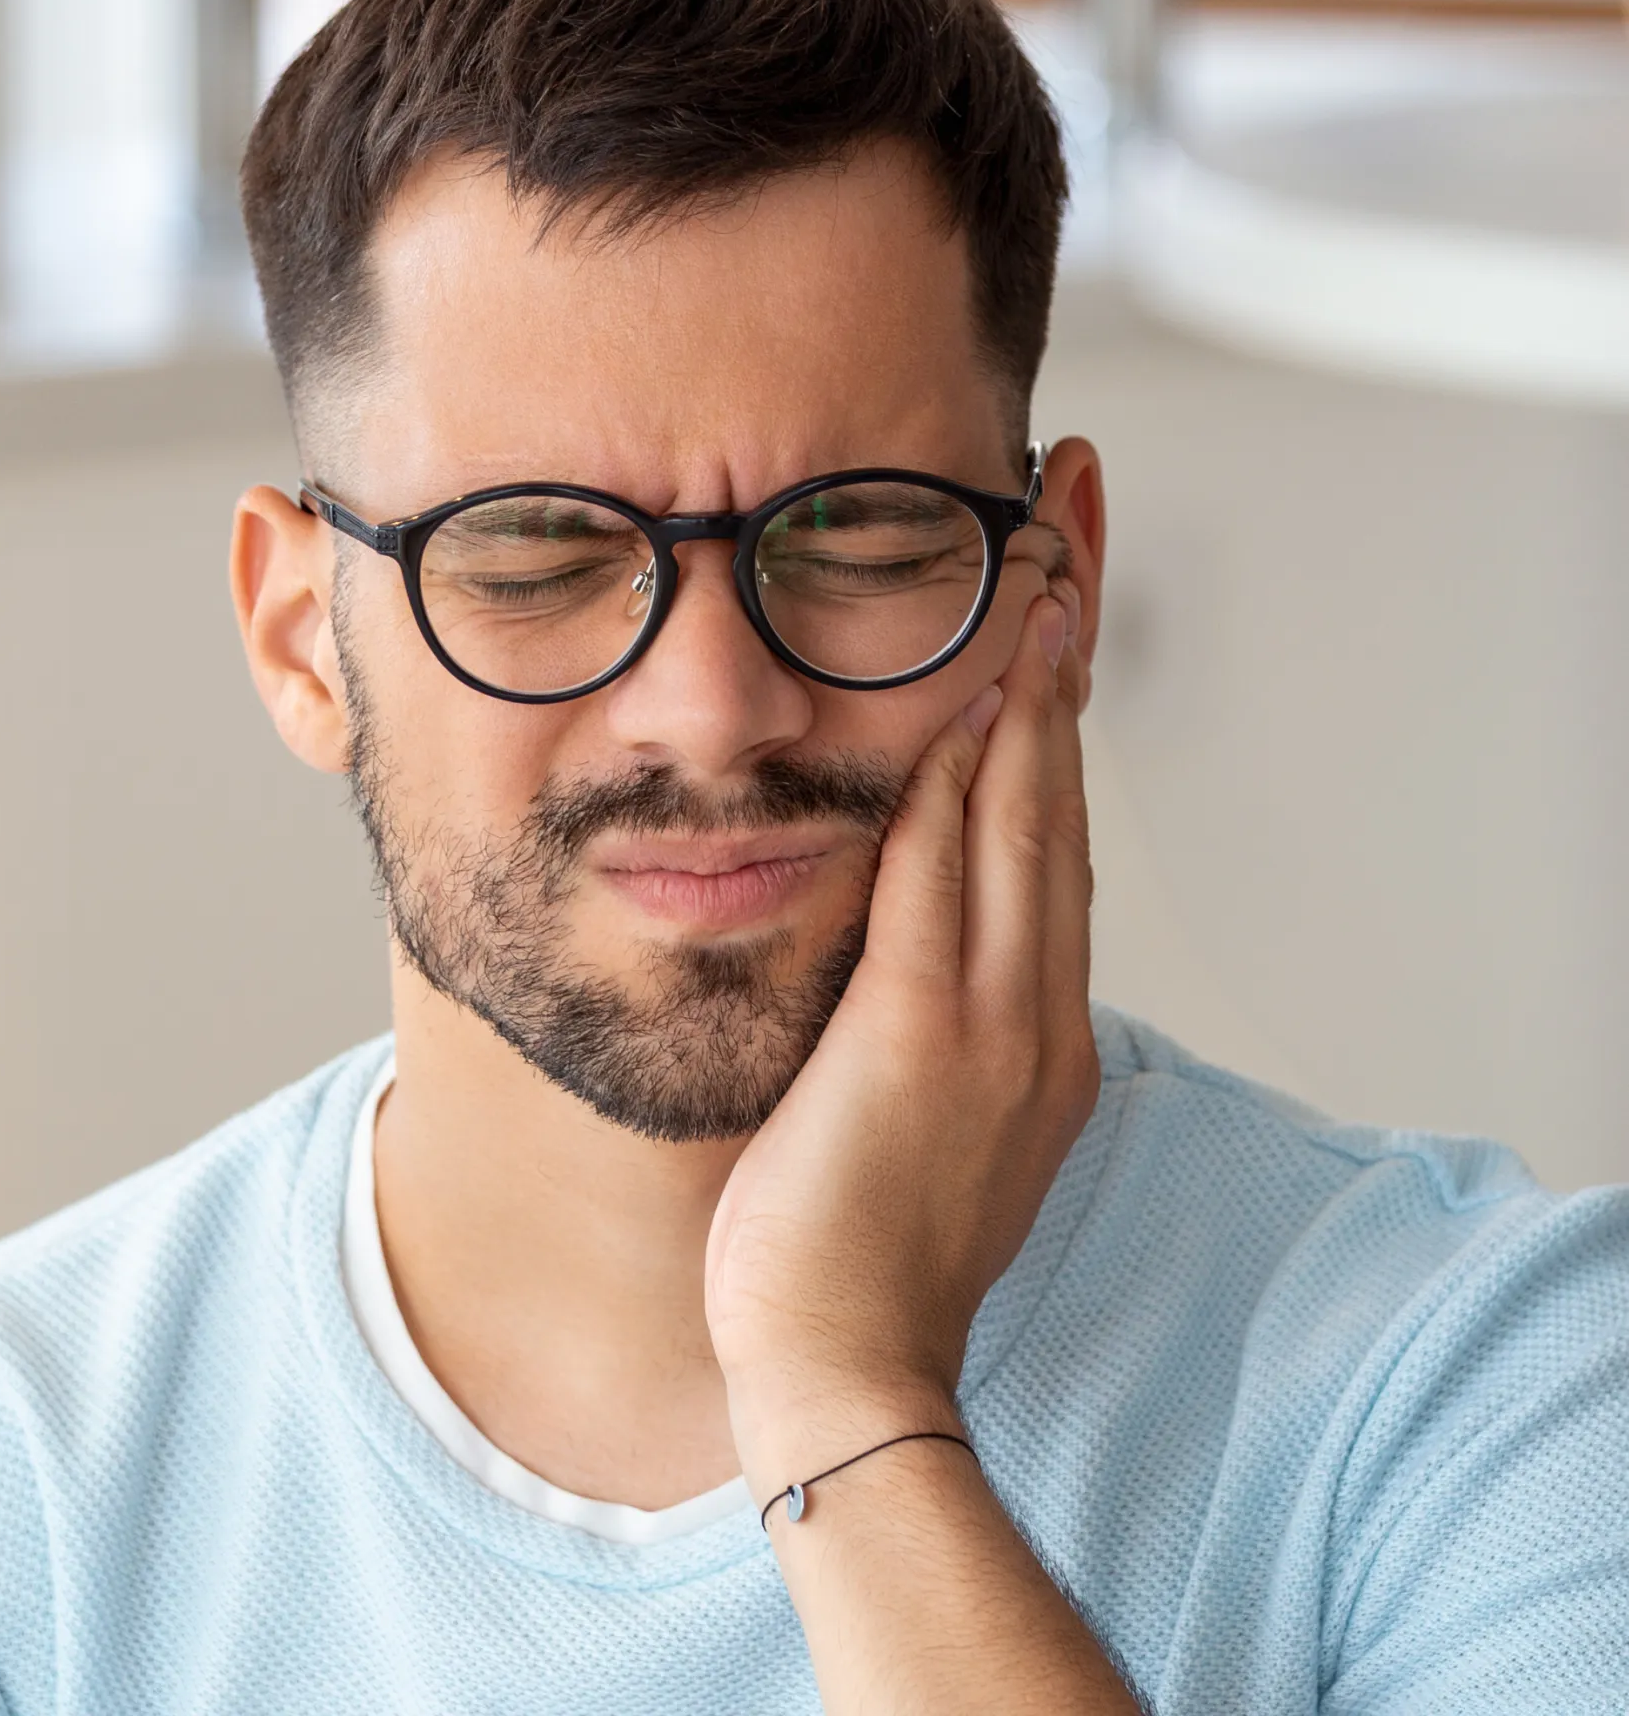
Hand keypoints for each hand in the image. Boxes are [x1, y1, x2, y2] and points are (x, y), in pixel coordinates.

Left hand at [704, 584, 1098, 1477]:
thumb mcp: (923, 1119)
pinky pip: (944, 878)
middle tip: (1069, 550)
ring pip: (1022, 823)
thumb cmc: (859, 1248)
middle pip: (1057, 808)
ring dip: (1029, 694)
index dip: (1059, 731)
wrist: (845, 1363)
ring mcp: (994, 1023)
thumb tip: (905, 953)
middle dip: (1065, 670)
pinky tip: (969, 697)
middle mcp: (1037, 1014)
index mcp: (1038, 1034)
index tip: (1056, 630)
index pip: (1052, 848)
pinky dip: (962, 778)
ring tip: (1038, 580)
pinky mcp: (925, 1034)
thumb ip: (931, 1022)